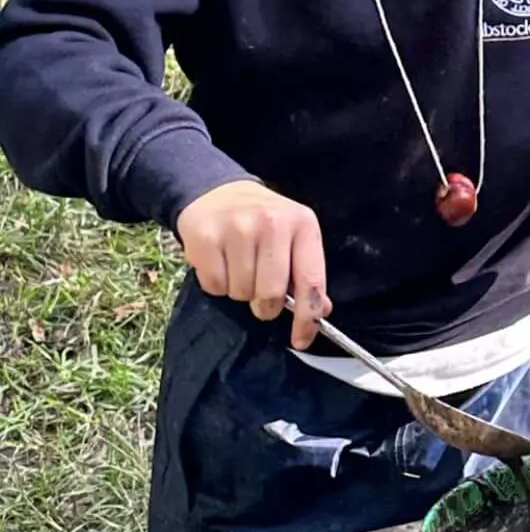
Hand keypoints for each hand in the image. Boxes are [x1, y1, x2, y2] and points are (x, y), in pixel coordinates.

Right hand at [177, 181, 329, 348]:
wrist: (217, 191)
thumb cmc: (262, 222)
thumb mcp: (293, 237)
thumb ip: (306, 273)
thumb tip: (321, 310)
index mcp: (303, 224)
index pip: (311, 281)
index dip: (307, 317)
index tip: (301, 340)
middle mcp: (272, 222)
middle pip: (271, 293)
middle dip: (266, 306)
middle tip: (261, 297)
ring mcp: (238, 227)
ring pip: (242, 293)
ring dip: (241, 293)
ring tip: (240, 271)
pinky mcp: (206, 236)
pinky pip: (215, 285)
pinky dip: (217, 286)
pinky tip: (221, 264)